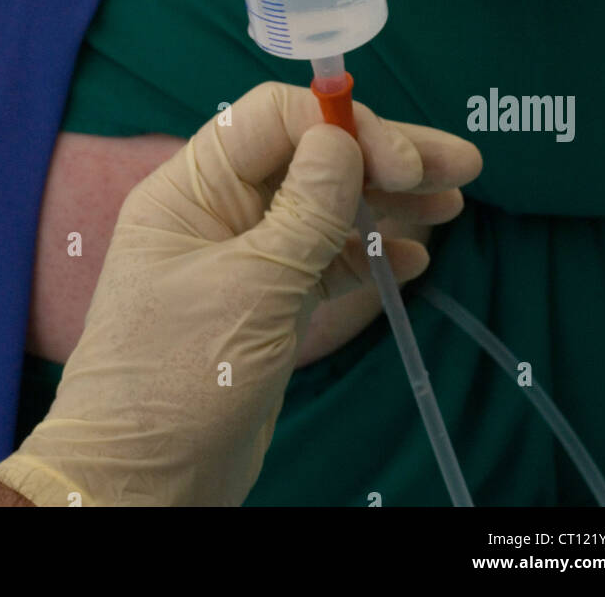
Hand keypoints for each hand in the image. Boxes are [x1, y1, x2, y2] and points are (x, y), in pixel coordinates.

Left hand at [0, 81, 479, 505]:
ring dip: (389, 202)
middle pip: (310, 158)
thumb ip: (304, 213)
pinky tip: (413, 258)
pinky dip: (371, 254)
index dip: (343, 126)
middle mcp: (220, 210)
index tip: (403, 163)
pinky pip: (327, 260)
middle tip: (461, 165)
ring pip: (327, 208)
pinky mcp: (269, 303)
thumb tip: (343, 137)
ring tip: (455, 203)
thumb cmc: (176, 378)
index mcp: (193, 188)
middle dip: (384, 156)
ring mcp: (246, 256)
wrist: (142, 483)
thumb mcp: (250, 289)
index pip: (273, 120)